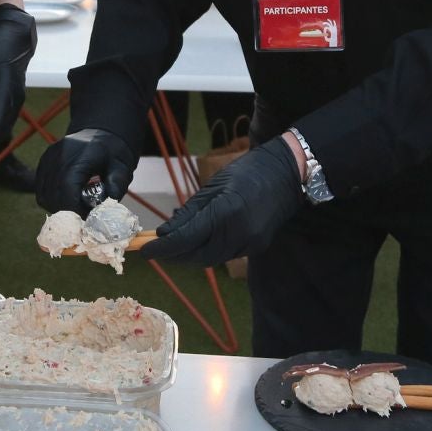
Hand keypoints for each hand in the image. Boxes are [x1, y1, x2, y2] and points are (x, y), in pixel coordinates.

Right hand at [35, 127, 137, 214]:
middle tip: (84, 216)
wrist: (100, 132)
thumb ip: (116, 185)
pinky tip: (68, 199)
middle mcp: (58, 155)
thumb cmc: (112, 152)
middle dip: (68, 212)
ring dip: (58, 208)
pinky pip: (40, 190)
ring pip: (44, 195)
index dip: (75, 209)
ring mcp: (48, 158)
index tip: (87, 218)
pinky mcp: (42, 163)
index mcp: (80, 154)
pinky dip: (52, 200)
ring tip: (77, 206)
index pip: (68, 188)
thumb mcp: (122, 167)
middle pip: (53, 194)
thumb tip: (106, 209)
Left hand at [135, 137, 304, 265]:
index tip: (144, 251)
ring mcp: (250, 243)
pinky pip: (226, 255)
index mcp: (225, 212)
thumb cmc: (247, 171)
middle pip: (198, 256)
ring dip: (190, 255)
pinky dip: (208, 251)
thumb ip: (189, 213)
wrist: (287, 174)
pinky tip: (198, 243)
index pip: (186, 238)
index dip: (163, 248)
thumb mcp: (212, 186)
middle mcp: (239, 232)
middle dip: (175, 255)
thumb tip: (164, 233)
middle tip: (156, 249)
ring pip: (211, 258)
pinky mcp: (257, 247)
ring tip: (174, 247)